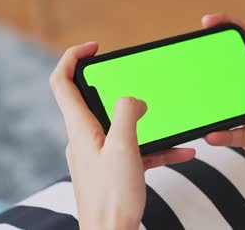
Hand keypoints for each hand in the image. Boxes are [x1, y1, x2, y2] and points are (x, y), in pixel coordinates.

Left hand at [50, 42, 194, 229]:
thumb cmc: (112, 197)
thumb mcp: (124, 148)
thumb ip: (128, 113)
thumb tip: (133, 99)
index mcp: (80, 127)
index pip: (62, 81)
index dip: (73, 57)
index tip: (95, 47)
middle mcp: (84, 138)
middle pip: (90, 99)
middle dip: (114, 85)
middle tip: (134, 77)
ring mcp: (97, 155)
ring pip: (119, 125)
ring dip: (143, 120)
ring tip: (168, 119)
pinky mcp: (112, 170)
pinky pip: (134, 150)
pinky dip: (155, 147)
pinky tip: (183, 153)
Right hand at [203, 13, 244, 189]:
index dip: (230, 26)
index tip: (209, 22)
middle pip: (230, 70)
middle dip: (211, 64)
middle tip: (195, 61)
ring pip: (224, 103)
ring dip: (211, 101)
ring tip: (200, 100)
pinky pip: (229, 133)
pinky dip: (219, 133)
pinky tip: (213, 132)